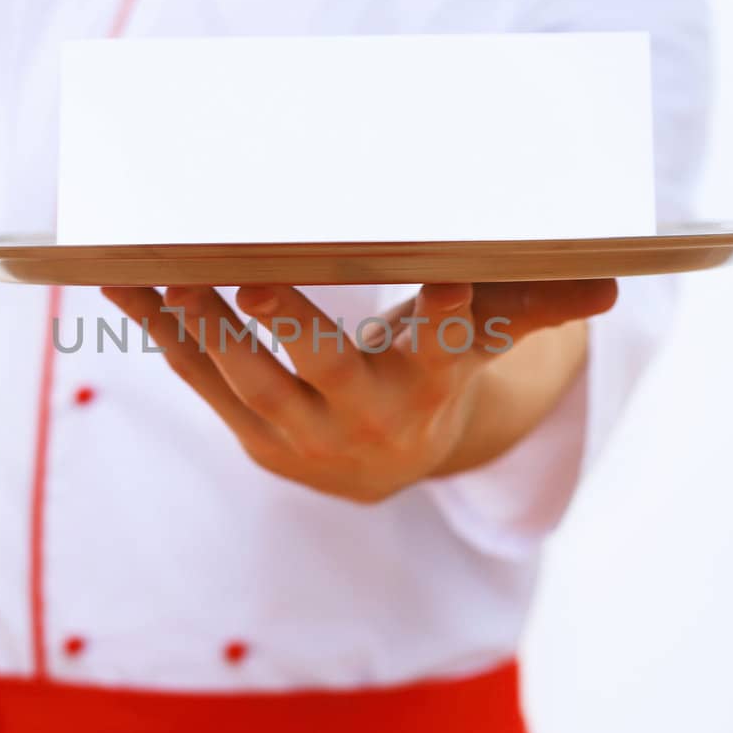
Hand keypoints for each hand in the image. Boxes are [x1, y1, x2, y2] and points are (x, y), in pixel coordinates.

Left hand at [99, 278, 617, 504]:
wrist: (380, 467)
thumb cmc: (428, 375)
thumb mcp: (479, 342)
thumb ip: (528, 304)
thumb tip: (610, 281)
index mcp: (431, 382)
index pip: (446, 341)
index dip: (447, 311)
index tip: (443, 273)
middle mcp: (367, 415)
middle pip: (325, 366)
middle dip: (288, 321)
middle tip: (251, 273)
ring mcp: (302, 432)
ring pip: (244, 375)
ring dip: (199, 322)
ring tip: (159, 265)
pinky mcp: (251, 436)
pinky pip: (200, 380)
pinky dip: (161, 332)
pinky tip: (121, 282)